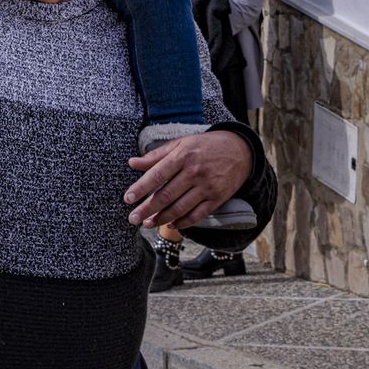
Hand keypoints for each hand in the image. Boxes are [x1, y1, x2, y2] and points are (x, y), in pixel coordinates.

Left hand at [125, 130, 251, 229]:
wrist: (240, 150)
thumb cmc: (204, 146)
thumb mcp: (180, 143)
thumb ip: (155, 156)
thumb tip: (132, 163)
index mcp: (182, 156)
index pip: (157, 175)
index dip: (140, 188)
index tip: (127, 199)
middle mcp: (194, 172)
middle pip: (166, 195)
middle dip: (147, 209)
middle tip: (133, 218)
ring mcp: (207, 187)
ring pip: (181, 207)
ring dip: (162, 218)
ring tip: (148, 223)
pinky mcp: (218, 198)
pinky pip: (198, 214)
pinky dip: (184, 222)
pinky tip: (172, 225)